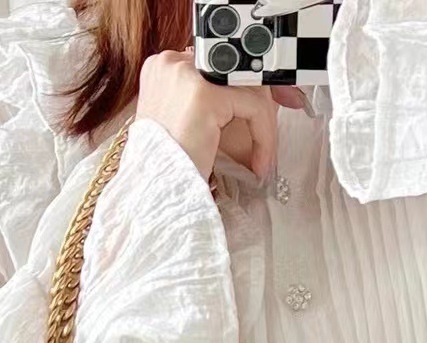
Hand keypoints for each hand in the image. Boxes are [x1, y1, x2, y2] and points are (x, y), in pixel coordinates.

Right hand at [134, 49, 309, 181]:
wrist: (155, 195)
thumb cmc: (168, 171)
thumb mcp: (185, 128)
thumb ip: (208, 107)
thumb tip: (244, 103)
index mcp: (164, 68)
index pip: (217, 67)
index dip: (243, 92)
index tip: (260, 121)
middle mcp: (172, 63)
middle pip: (236, 71)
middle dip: (262, 104)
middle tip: (271, 138)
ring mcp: (187, 74)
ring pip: (249, 87)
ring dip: (264, 127)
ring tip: (262, 161)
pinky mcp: (205, 94)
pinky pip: (253, 107)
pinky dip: (264, 137)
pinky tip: (259, 165)